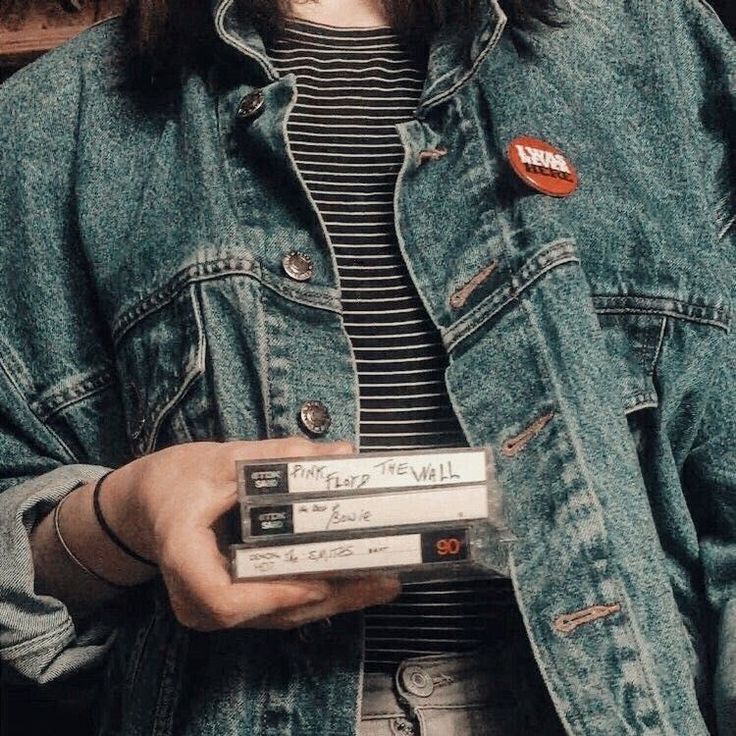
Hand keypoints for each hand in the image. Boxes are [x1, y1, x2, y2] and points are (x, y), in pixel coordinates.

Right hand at [101, 438, 400, 630]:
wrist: (141, 508)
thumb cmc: (172, 482)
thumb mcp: (218, 459)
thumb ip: (277, 457)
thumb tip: (339, 454)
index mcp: (182, 556)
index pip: (225, 597)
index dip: (275, 594)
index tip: (318, 580)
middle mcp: (195, 598)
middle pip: (267, 612)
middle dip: (329, 597)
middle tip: (382, 579)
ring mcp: (211, 610)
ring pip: (278, 616)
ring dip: (333, 601)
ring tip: (381, 582)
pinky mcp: (230, 608)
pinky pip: (276, 609)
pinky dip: (316, 596)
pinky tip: (353, 584)